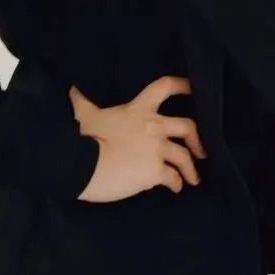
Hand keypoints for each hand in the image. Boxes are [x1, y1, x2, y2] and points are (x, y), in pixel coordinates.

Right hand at [72, 76, 204, 201]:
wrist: (80, 164)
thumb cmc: (82, 137)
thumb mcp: (83, 115)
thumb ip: (82, 102)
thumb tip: (72, 90)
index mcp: (138, 110)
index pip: (165, 87)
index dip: (183, 85)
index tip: (194, 89)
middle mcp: (153, 127)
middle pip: (188, 126)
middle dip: (198, 138)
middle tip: (201, 150)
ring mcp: (156, 150)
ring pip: (184, 156)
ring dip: (191, 168)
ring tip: (193, 179)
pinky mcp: (155, 171)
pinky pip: (173, 177)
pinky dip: (176, 183)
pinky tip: (175, 188)